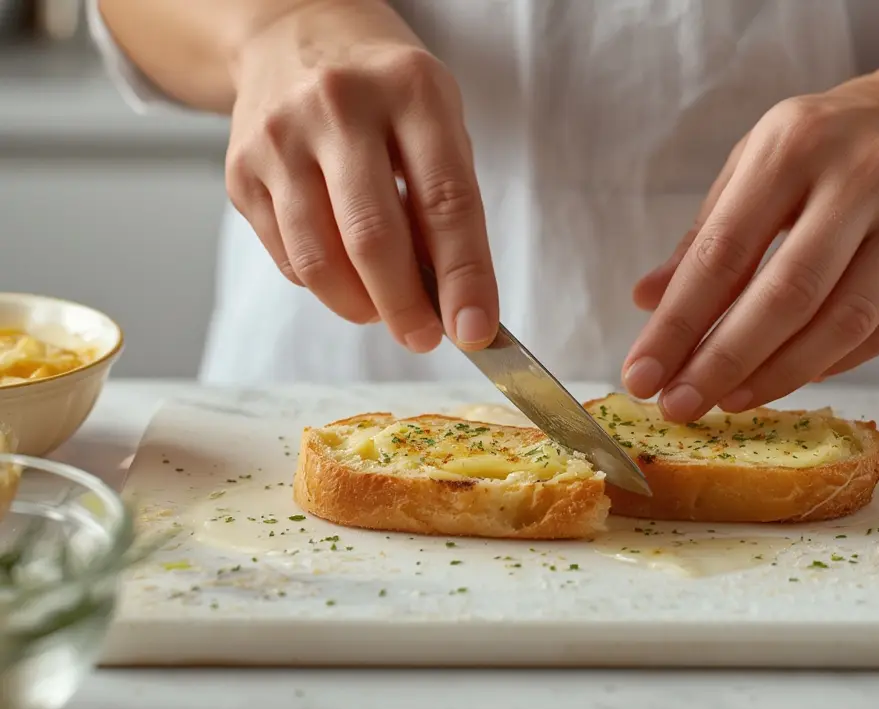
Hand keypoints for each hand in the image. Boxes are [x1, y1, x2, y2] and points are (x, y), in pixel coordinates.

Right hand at [225, 0, 496, 351]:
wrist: (291, 36)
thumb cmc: (385, 94)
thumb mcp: (437, 123)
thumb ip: (448, 205)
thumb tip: (454, 301)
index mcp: (409, 90)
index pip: (445, 201)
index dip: (464, 276)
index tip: (475, 330)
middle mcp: (338, 106)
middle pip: (372, 237)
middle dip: (405, 307)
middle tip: (425, 338)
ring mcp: (279, 138)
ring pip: (319, 259)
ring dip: (360, 306)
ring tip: (385, 311)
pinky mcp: (240, 171)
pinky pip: (288, 258)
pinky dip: (323, 284)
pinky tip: (344, 272)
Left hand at [623, 76, 878, 419]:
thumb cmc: (833, 144)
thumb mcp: (760, 161)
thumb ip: (706, 232)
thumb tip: (647, 301)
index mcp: (796, 144)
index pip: (724, 250)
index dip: (679, 322)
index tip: (642, 374)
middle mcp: (863, 176)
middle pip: (787, 294)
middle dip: (724, 361)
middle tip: (680, 405)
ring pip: (842, 324)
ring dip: (777, 376)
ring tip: (728, 401)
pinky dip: (829, 366)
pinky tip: (788, 379)